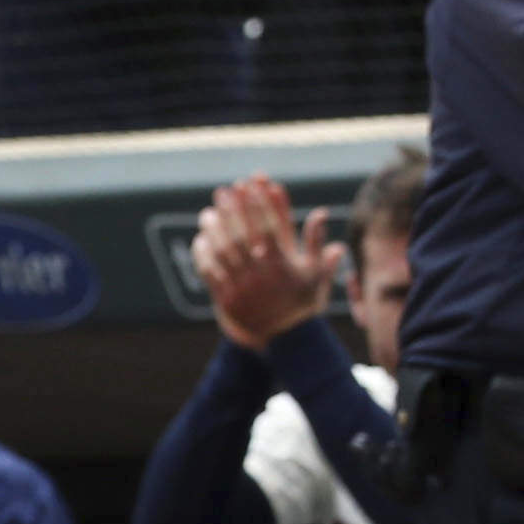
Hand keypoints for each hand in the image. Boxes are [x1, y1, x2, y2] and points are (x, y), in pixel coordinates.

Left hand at [194, 176, 345, 351]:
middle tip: (224, 191)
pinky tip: (201, 239)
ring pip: (223, 252)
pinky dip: (204, 254)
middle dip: (232, 211)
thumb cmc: (302, 301)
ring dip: (214, 230)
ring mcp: (242, 287)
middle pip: (243, 236)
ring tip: (209, 212)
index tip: (252, 185)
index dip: (260, 205)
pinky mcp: (227, 298)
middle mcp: (261, 275)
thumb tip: (321, 212)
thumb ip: (317, 242)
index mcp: (283, 266)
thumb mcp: (316, 273)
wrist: (285, 338)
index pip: (270, 228)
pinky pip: (210, 272)